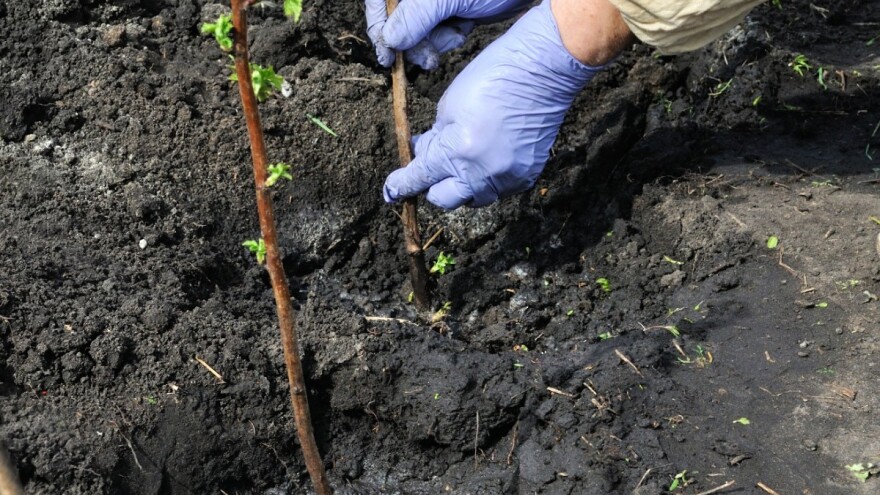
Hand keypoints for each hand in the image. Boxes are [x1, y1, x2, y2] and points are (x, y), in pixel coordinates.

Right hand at [365, 0, 532, 69]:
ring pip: (419, 28)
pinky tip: (462, 31)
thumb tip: (390, 40)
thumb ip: (416, 15)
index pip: (379, 4)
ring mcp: (436, 1)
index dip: (380, 30)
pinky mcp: (453, 7)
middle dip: (414, 41)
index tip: (389, 60)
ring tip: (454, 35)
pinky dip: (448, 37)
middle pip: (398, 20)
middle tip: (428, 58)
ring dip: (433, 41)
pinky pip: (439, 29)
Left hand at [383, 1, 600, 208]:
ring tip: (464, 156)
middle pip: (445, 199)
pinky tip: (488, 154)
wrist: (541, 71)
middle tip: (433, 165)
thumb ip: (433, 138)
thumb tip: (422, 157)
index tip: (391, 192)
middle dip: (434, 186)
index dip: (401, 186)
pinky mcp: (527, 177)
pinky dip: (487, 178)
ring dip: (461, 184)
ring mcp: (508, 179)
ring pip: (473, 197)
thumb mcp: (449, 106)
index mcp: (458, 152)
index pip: (420, 178)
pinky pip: (498, 189)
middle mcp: (483, 174)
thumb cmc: (493, 78)